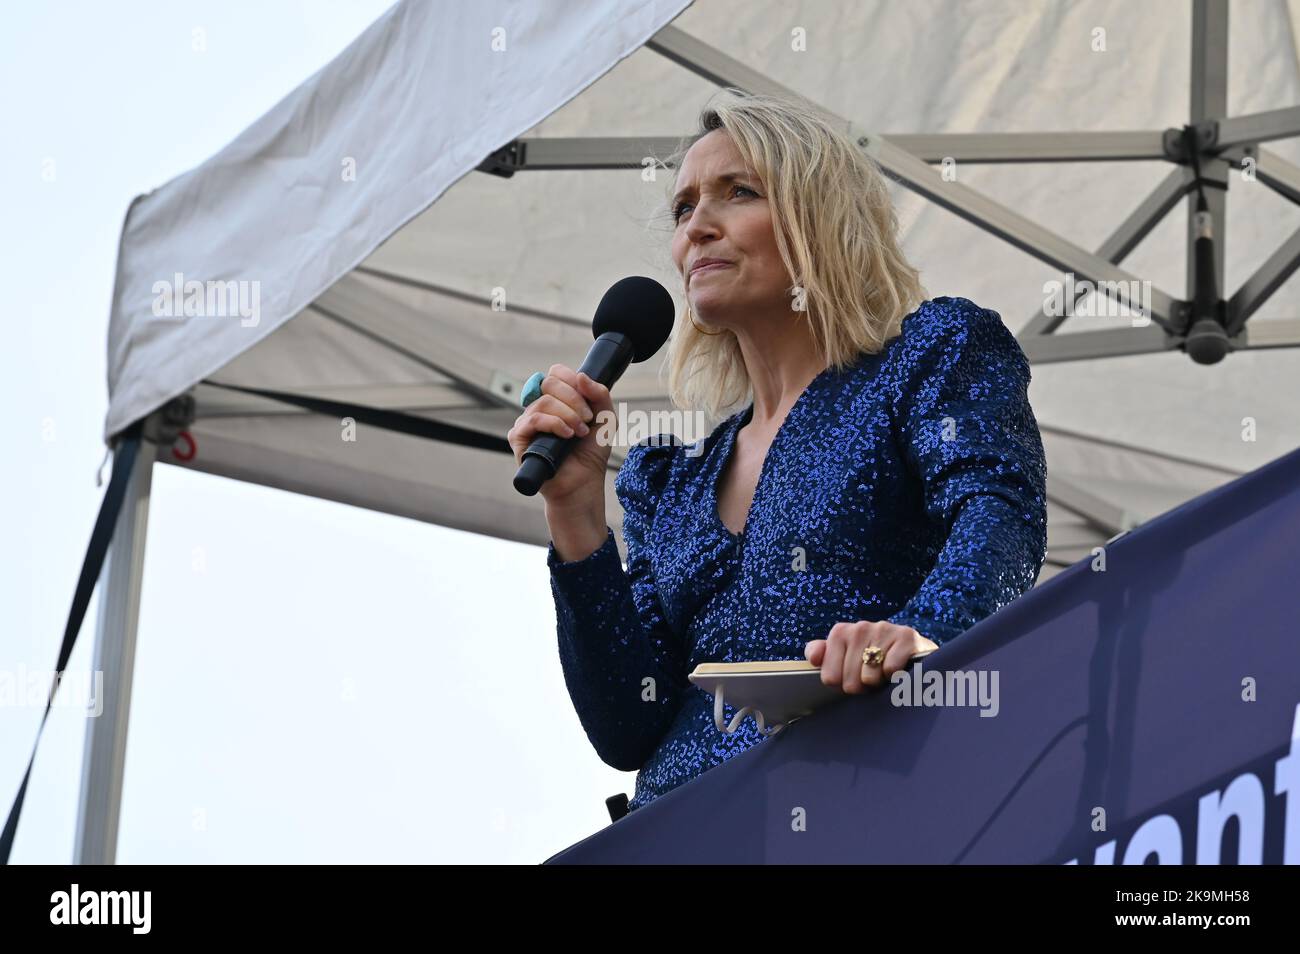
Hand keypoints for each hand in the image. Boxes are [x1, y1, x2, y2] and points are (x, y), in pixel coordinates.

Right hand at [507, 364, 614, 505]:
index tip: (588, 400)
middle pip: (549, 382)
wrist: (583, 483)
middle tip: (587, 419)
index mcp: (557, 400)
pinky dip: (554, 424)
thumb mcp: (605, 419)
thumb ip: (600, 394)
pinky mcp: (519, 438)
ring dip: (568, 415)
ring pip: (544, 401)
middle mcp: (539, 408)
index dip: (572, 380)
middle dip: (574, 399)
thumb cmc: (590, 453)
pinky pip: (533, 419)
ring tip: (579, 432)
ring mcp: (527, 422)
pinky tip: (567, 436)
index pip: (555, 374)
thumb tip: (581, 376)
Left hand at [804, 621, 938, 693]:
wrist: (915, 653)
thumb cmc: (874, 660)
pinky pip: (890, 669)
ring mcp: (883, 629)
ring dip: (879, 683)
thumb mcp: (845, 657)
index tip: (852, 680)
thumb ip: (823, 656)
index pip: (829, 677)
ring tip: (885, 674)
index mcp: (840, 632)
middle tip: (872, 680)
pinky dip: (896, 677)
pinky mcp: (906, 636)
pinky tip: (899, 670)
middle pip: (849, 681)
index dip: (842, 686)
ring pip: (869, 677)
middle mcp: (860, 627)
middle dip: (862, 688)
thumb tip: (813, 659)